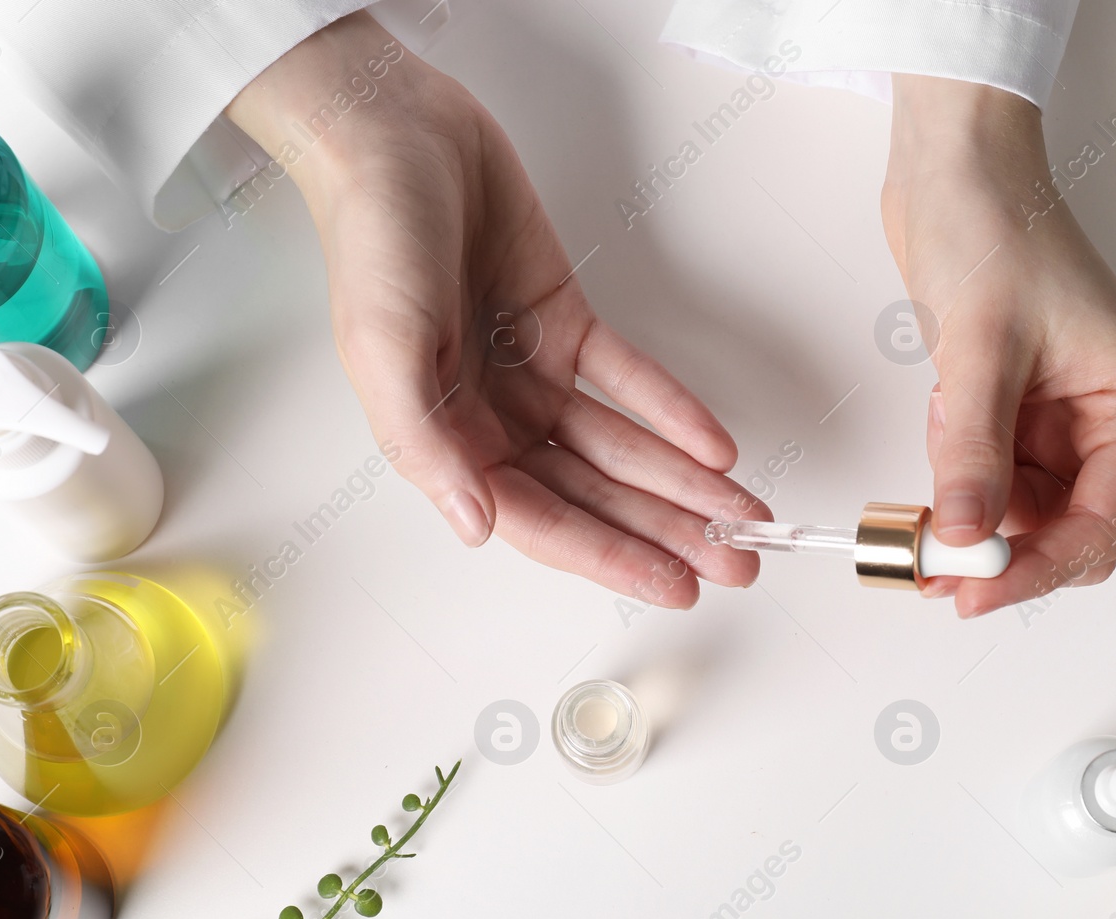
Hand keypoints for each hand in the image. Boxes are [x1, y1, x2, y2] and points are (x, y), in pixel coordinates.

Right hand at [226, 13, 764, 606]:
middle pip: (594, 494)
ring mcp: (533, 373)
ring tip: (743, 518)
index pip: (541, 519)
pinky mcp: (565, 324)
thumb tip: (475, 524)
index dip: (610, 556)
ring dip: (682, 483)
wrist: (399, 136)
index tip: (674, 585)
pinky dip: (672, 411)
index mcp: (445, 439)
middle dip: (667, 534)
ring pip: (620, 446)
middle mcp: (493, 417)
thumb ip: (426, 442)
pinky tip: (716, 446)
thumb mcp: (383, 348)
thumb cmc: (372, 238)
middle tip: (737, 564)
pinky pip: (628, 380)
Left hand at [881, 76, 1115, 617]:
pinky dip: (955, 473)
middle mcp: (1108, 420)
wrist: (955, 170)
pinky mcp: (1015, 411)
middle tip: (930, 556)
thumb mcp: (982, 349)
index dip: (1036, 570)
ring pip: (1018, 512)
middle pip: (1063, 531)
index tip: (972, 595)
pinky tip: (940, 416)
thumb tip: (964, 537)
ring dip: (969, 506)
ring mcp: (1061, 419)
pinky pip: (988, 476)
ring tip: (937, 439)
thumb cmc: (996, 229)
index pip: (1100, 525)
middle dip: (998, 548)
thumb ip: (973, 452)